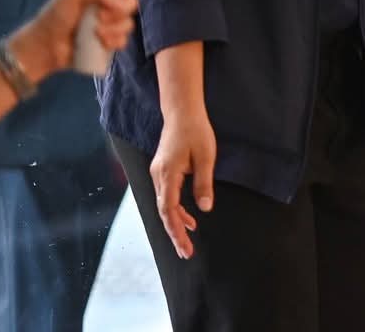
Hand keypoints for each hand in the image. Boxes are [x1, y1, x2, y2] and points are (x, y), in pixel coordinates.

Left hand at [11, 0, 136, 81]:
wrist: (45, 47)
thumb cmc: (54, 17)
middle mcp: (108, 4)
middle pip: (132, 1)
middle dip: (119, 10)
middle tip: (100, 16)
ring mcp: (109, 24)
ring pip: (128, 22)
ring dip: (115, 28)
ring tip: (97, 33)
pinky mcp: (108, 41)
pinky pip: (123, 40)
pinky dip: (114, 41)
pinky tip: (102, 43)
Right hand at [150, 103, 214, 257]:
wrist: (182, 112)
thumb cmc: (196, 132)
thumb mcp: (206, 157)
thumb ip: (203, 184)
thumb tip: (205, 209)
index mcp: (167, 174)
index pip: (169, 211)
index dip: (176, 231)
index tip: (185, 248)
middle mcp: (158, 176)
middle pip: (164, 212)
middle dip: (175, 233)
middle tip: (186, 253)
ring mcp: (158, 173)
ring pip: (165, 205)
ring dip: (176, 221)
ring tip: (190, 238)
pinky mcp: (162, 170)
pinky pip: (167, 196)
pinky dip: (176, 209)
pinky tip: (189, 217)